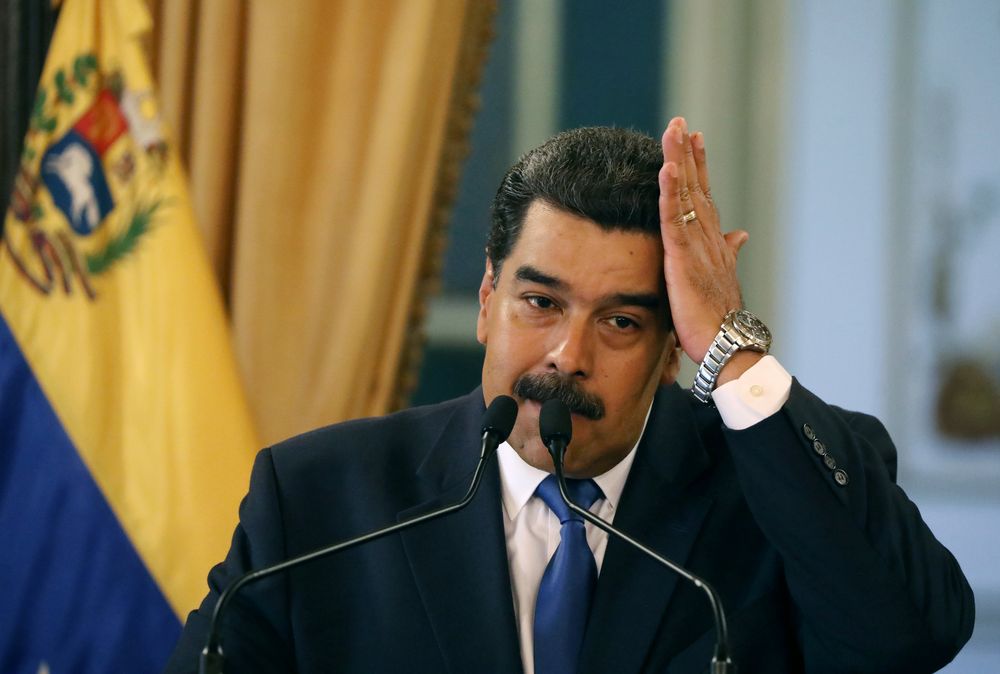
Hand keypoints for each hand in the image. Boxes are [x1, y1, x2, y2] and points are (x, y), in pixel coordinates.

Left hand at [658, 117, 748, 364]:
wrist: (727, 344)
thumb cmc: (720, 318)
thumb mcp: (720, 279)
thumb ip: (727, 253)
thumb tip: (740, 235)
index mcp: (712, 242)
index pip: (703, 196)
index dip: (699, 167)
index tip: (693, 139)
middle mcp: (708, 237)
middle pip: (696, 187)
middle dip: (688, 153)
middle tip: (681, 122)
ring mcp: (697, 246)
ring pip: (687, 195)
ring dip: (680, 161)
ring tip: (674, 131)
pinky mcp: (684, 258)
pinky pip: (675, 219)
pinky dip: (671, 192)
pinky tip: (667, 169)